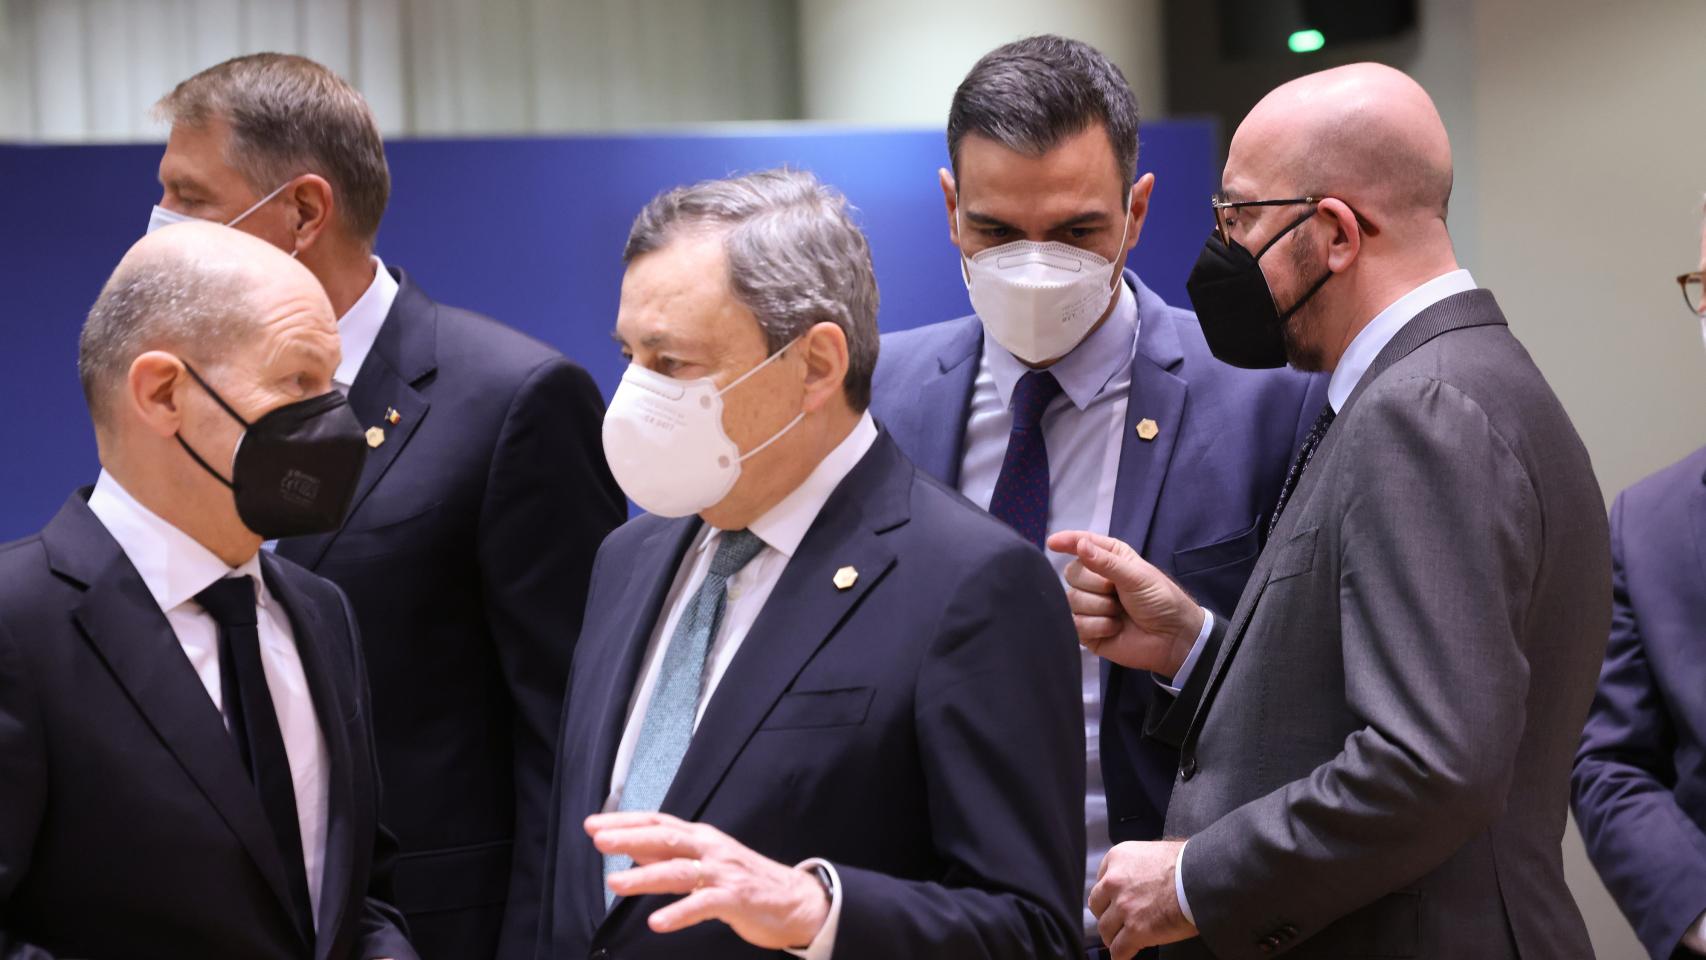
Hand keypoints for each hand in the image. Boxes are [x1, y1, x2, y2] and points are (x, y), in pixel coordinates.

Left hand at [587, 812, 829, 948]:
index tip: (594, 824)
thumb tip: (634, 851)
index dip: (626, 822)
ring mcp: (723, 873)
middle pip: (665, 839)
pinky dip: (680, 913)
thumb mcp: (707, 861)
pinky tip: (657, 922)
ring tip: (615, 883)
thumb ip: (672, 856)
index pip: (658, 824)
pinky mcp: (736, 898)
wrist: (795, 900)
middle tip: (598, 840)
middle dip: (629, 838)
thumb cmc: (747, 880)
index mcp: (701, 838)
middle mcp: (710, 849)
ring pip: (679, 871)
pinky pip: (703, 905)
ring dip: (645, 876)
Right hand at [1046, 530, 1204, 675]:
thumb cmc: (1160, 600)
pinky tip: (1114, 628)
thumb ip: (1106, 562)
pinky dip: (1098, 626)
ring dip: (1100, 608)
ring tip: (1119, 613)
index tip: (1053, 542)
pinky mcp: (1086, 630)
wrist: (1172, 638)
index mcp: (1109, 558)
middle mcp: (1095, 579)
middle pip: (1072, 573)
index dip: (1068, 542)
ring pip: (1072, 600)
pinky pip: (1076, 623)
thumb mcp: (1137, 576)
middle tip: (1117, 593)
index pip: (1082, 544)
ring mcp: (1088, 606)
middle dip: (1096, 585)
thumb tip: (1079, 545)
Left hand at [1089, 840, 1195, 958]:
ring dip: (1114, 937)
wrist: (1203, 878)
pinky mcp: (1136, 931)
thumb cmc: (1187, 863)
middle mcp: (1114, 881)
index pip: (1101, 882)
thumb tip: (1138, 880)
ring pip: (1105, 930)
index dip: (1109, 896)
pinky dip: (1121, 955)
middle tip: (1118, 922)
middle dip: (1107, 916)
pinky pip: (1119, 950)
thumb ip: (1136, 866)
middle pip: (1097, 906)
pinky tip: (1125, 956)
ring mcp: (1124, 907)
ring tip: (1123, 941)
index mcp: (1117, 858)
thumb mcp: (1153, 851)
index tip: (1114, 904)